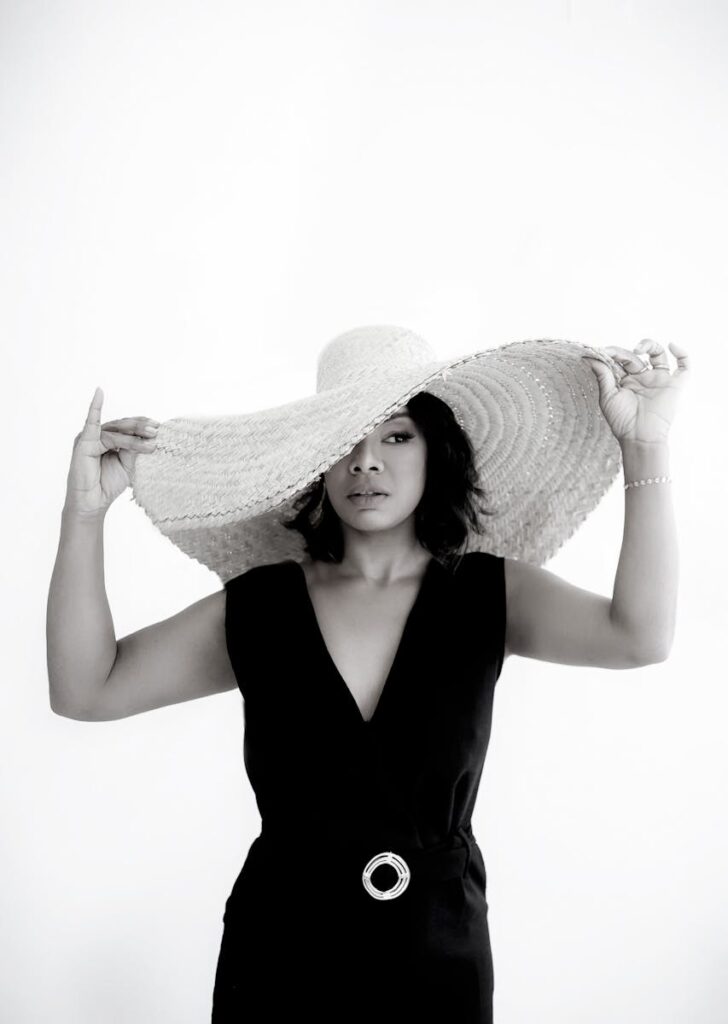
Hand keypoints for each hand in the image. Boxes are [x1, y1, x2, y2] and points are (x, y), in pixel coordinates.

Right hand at [63, 387, 160, 518]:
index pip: (130, 427)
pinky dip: (95, 407)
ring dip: (134, 437)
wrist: (94, 502)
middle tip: (157, 432)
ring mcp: (91, 437)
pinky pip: (91, 423)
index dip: (144, 425)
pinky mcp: (84, 442)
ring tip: (151, 443)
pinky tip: (99, 393)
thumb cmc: (109, 483)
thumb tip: (150, 437)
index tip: (161, 428)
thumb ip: (136, 449)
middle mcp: (100, 434)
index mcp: (112, 438)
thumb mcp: (129, 464)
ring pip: (117, 432)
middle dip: (141, 428)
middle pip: (124, 426)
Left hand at [582, 339, 689, 445]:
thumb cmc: (622, 421)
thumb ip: (602, 375)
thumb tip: (590, 357)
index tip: (598, 351)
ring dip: (649, 345)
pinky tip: (673, 346)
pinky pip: (684, 366)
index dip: (611, 353)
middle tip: (612, 354)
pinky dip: (683, 354)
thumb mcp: (608, 396)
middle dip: (623, 353)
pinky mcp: (674, 384)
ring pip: (658, 354)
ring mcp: (658, 380)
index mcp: (626, 381)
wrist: (639, 437)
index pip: (620, 360)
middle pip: (635, 356)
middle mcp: (642, 378)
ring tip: (638, 348)